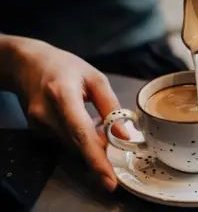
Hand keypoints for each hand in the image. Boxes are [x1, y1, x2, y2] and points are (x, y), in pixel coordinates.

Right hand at [11, 38, 128, 190]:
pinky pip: (65, 140)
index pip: (81, 134)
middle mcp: (46, 112)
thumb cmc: (64, 66)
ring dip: (89, 141)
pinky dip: (78, 136)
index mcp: (62, 94)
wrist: (28, 63)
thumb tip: (124, 134)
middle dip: (100, 149)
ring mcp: (38, 123)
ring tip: (96, 120)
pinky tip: (81, 120)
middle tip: (115, 141)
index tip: (108, 178)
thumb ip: (110, 105)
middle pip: (78, 144)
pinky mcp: (36, 129)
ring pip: (73, 145)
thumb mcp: (95, 78)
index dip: (96, 159)